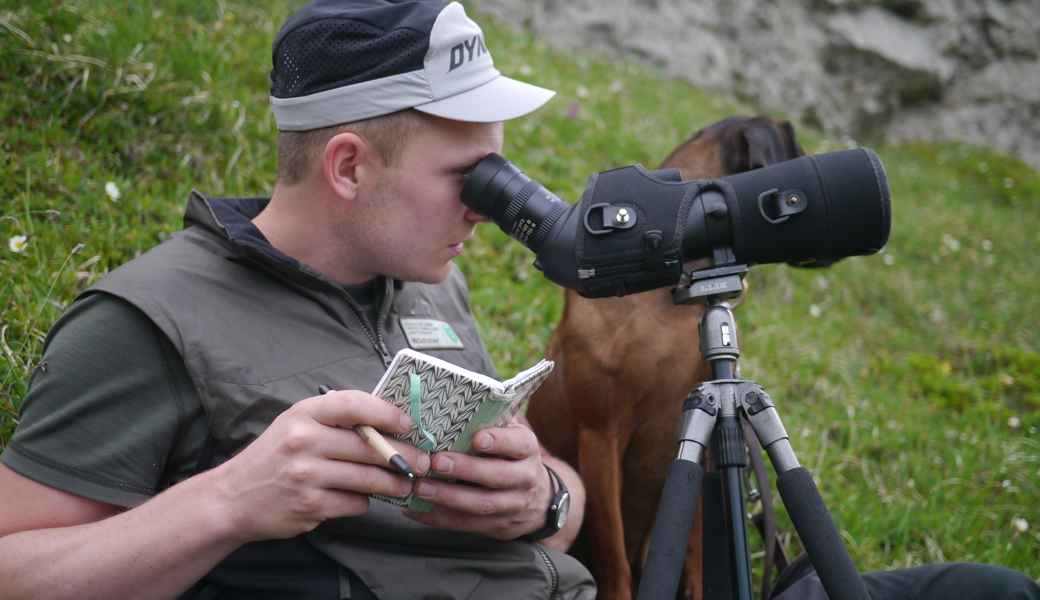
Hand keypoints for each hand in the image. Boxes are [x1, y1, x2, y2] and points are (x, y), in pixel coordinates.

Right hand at [208, 390, 430, 542]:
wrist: (233, 498)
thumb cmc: (274, 456)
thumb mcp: (297, 424)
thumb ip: (336, 420)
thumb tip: (388, 422)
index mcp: (305, 414)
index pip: (355, 405)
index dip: (388, 413)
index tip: (407, 424)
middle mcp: (305, 441)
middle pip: (370, 447)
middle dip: (404, 455)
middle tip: (422, 461)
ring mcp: (307, 475)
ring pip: (369, 478)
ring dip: (394, 483)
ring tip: (406, 483)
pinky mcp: (310, 505)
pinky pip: (355, 503)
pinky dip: (364, 502)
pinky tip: (364, 498)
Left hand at [402, 418, 552, 539]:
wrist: (539, 502)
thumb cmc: (513, 458)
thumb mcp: (513, 437)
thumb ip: (494, 421)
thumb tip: (460, 399)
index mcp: (527, 451)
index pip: (519, 444)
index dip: (500, 441)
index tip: (478, 438)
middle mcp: (524, 478)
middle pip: (497, 476)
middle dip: (466, 470)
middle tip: (437, 461)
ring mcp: (512, 505)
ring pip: (481, 504)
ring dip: (448, 497)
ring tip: (420, 487)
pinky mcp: (496, 526)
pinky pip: (466, 525)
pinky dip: (438, 518)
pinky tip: (415, 508)